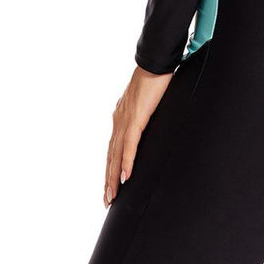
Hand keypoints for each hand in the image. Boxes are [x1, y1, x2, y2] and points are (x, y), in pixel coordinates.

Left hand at [104, 65, 173, 205]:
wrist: (155, 62)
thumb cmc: (156, 78)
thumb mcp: (150, 102)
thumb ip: (147, 115)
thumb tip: (154, 121)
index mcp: (122, 117)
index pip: (114, 148)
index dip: (112, 167)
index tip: (111, 185)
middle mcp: (119, 121)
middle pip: (111, 156)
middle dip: (108, 180)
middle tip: (107, 200)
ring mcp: (125, 120)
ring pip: (116, 155)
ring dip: (114, 177)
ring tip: (112, 196)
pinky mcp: (136, 119)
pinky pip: (129, 145)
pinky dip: (126, 162)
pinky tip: (126, 177)